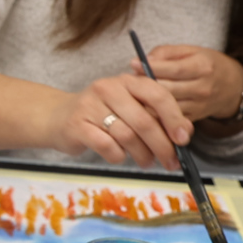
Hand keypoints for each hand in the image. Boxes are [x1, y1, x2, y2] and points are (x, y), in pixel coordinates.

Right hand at [50, 72, 190, 168]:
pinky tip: (119, 156)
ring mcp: (91, 106)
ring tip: (146, 162)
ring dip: (142, 155)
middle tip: (171, 161)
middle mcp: (108, 89)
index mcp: (127, 81)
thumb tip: (185, 132)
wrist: (57, 117)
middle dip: (162, 146)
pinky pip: (107, 147)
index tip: (183, 139)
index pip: (158, 95)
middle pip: (144, 121)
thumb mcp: (129, 107)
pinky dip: (118, 156)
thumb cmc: (101, 114)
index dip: (174, 118)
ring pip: (127, 136)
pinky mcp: (77, 125)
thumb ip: (155, 116)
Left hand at [133, 44, 242, 122]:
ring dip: (146, 103)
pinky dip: (154, 115)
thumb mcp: (191, 51)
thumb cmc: (206, 64)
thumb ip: (166, 53)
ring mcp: (198, 106)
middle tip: (127, 82)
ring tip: (131, 96)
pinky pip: (169, 120)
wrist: (232, 87)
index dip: (152, 67)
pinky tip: (141, 109)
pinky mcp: (193, 118)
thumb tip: (143, 60)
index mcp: (202, 67)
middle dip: (145, 87)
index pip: (174, 69)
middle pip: (168, 90)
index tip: (133, 64)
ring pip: (166, 108)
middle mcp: (202, 88)